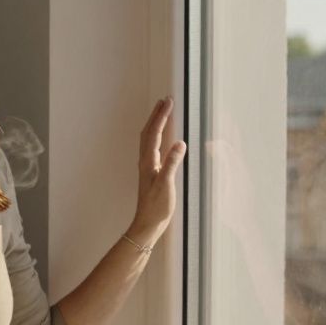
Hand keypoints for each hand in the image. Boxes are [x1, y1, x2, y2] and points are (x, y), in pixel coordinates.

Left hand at [129, 96, 187, 244]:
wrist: (147, 223)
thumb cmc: (156, 207)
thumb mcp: (166, 184)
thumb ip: (172, 163)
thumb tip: (180, 143)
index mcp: (148, 162)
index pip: (154, 133)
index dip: (161, 116)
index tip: (168, 102)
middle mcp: (145, 161)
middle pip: (148, 132)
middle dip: (156, 115)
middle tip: (165, 101)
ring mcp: (147, 166)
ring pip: (148, 138)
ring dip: (155, 123)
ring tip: (162, 111)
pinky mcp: (151, 172)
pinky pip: (152, 147)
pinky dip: (156, 136)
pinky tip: (162, 137)